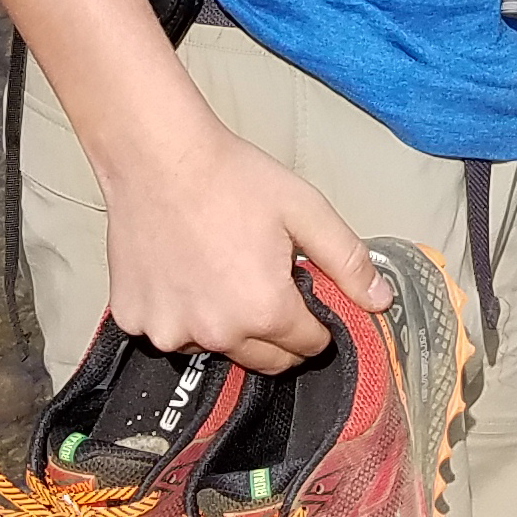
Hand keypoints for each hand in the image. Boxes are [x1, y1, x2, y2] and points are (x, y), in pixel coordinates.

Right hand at [96, 117, 390, 374]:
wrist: (158, 156)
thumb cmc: (233, 178)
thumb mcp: (306, 210)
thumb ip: (349, 261)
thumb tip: (382, 300)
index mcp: (264, 311)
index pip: (308, 346)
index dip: (316, 321)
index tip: (306, 296)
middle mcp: (216, 334)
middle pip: (265, 360)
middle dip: (277, 332)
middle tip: (266, 282)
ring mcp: (169, 332)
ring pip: (216, 348)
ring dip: (226, 325)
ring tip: (220, 270)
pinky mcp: (134, 320)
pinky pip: (171, 332)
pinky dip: (180, 314)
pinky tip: (183, 272)